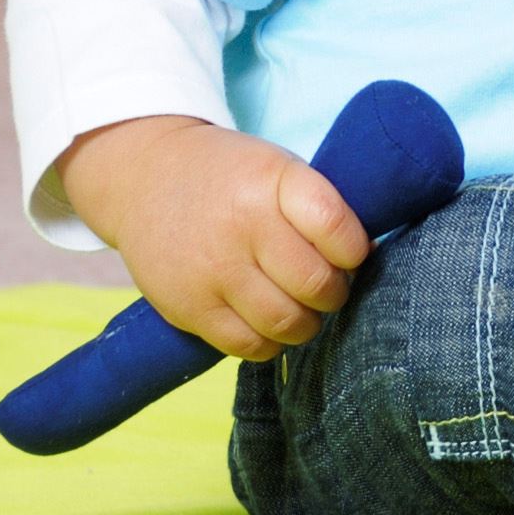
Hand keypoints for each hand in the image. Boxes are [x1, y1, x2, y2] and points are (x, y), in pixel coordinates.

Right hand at [54, 114, 371, 361]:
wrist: (146, 176)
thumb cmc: (233, 175)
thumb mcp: (280, 167)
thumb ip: (320, 209)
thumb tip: (367, 261)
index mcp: (274, 181)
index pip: (337, 229)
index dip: (356, 251)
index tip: (353, 252)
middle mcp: (242, 226)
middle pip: (315, 284)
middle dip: (336, 292)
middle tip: (330, 286)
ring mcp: (212, 271)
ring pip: (285, 323)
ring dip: (308, 323)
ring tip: (304, 307)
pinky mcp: (187, 307)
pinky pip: (247, 346)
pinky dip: (271, 343)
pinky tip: (271, 323)